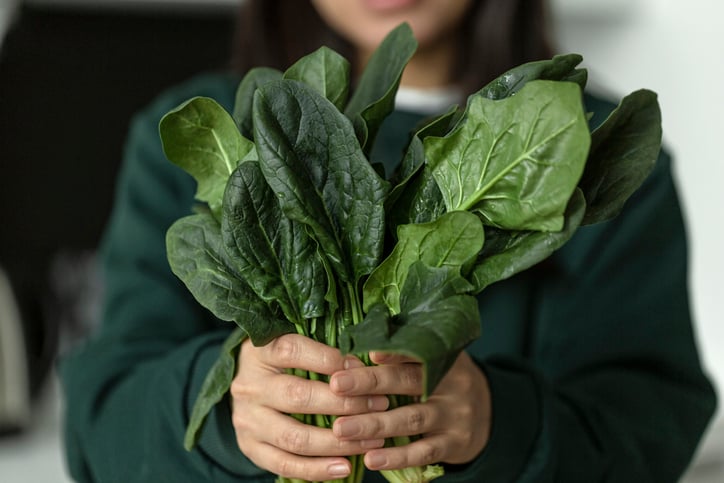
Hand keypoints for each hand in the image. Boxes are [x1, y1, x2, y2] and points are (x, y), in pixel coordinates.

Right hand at [230, 334, 388, 480]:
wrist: (244, 384)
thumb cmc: (281, 360)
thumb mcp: (294, 343)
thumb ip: (323, 350)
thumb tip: (360, 366)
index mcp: (260, 352)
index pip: (292, 351)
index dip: (329, 360)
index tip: (361, 369)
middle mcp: (250, 386)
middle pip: (298, 397)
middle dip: (345, 404)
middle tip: (379, 405)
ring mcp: (247, 420)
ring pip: (295, 437)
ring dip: (338, 442)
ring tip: (371, 440)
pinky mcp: (250, 447)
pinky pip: (285, 464)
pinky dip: (317, 469)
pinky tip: (345, 467)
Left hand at [329, 351, 491, 471]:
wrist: (488, 414)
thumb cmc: (444, 381)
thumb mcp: (435, 360)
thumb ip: (403, 355)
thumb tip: (353, 350)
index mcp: (444, 356)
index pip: (417, 350)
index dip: (393, 351)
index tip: (366, 351)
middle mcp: (452, 383)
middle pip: (409, 382)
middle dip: (370, 383)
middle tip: (337, 385)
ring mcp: (455, 415)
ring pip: (411, 419)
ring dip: (374, 425)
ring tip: (341, 428)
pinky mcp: (454, 444)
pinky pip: (423, 452)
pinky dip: (397, 457)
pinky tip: (371, 458)